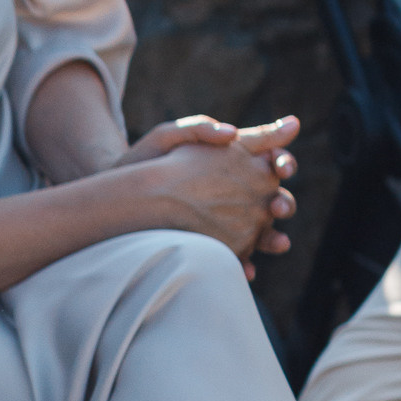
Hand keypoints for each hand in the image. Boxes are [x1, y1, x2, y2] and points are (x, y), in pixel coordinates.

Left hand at [122, 114, 297, 260]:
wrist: (117, 196)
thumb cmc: (145, 161)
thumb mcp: (168, 138)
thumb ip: (200, 130)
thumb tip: (232, 133)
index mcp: (233, 160)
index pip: (272, 159)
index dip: (283, 161)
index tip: (281, 167)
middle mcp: (236, 191)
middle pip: (274, 197)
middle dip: (283, 202)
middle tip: (277, 207)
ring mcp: (227, 220)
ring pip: (262, 231)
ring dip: (274, 238)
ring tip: (278, 243)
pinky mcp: (213, 243)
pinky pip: (235, 257)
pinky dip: (244, 265)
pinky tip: (247, 270)